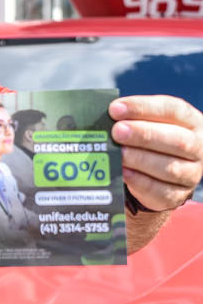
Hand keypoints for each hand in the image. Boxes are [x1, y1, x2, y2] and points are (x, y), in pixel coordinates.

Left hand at [109, 95, 202, 211]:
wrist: (159, 172)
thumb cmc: (151, 139)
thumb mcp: (147, 123)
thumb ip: (132, 118)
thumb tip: (108, 116)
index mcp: (191, 121)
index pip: (172, 109)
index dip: (143, 108)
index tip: (115, 109)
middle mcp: (197, 147)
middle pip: (177, 140)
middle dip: (144, 134)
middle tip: (117, 131)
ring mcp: (191, 173)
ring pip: (170, 168)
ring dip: (140, 159)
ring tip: (118, 153)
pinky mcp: (178, 195)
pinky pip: (161, 191)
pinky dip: (140, 181)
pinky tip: (124, 172)